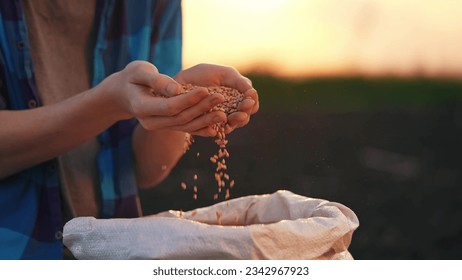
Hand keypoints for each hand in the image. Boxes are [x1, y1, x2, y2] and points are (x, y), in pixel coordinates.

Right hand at [99, 61, 226, 135]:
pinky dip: (201, 129)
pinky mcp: (167, 127)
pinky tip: (218, 127)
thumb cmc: (132, 77)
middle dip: (201, 108)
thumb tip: (177, 89)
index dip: (188, 100)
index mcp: (142, 108)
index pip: (169, 107)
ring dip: (206, 121)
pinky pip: (186, 130)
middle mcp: (150, 122)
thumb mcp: (139, 72)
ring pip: (185, 126)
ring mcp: (159, 127)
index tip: (205, 89)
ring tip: (225, 113)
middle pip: (180, 118)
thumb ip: (157, 80)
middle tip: (221, 98)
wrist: (125, 93)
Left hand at [174, 63, 258, 133]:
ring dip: (235, 122)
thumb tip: (252, 92)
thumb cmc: (201, 75)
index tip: (249, 97)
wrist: (176, 84)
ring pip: (232, 125)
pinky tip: (221, 127)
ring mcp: (218, 120)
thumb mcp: (223, 73)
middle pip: (244, 117)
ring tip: (233, 117)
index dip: (252, 101)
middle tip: (243, 108)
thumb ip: (238, 81)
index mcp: (238, 97)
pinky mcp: (206, 127)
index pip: (251, 103)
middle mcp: (230, 111)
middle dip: (245, 113)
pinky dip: (219, 129)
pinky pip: (215, 131)